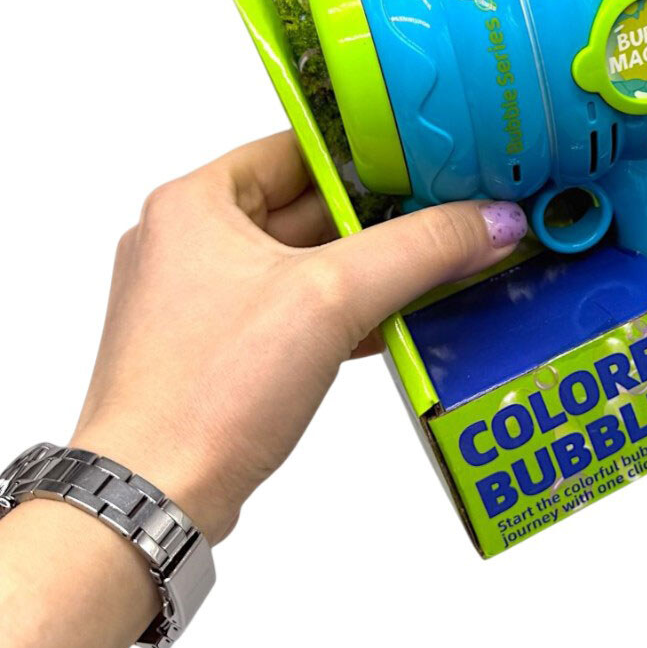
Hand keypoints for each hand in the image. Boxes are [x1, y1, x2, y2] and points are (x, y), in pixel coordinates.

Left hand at [69, 131, 526, 542]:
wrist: (154, 500)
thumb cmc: (210, 390)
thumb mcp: (331, 297)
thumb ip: (419, 249)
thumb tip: (492, 220)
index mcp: (196, 203)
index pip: (297, 147)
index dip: (367, 151)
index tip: (428, 156)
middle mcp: (193, 243)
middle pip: (308, 207)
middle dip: (382, 217)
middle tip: (451, 211)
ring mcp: (205, 300)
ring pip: (307, 264)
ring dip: (371, 270)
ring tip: (441, 265)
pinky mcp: (222, 350)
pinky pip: (298, 311)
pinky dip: (347, 312)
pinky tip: (403, 322)